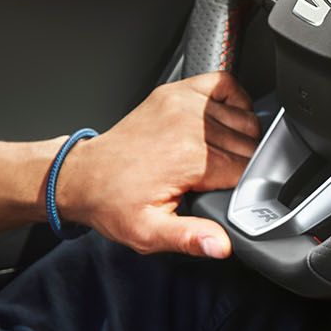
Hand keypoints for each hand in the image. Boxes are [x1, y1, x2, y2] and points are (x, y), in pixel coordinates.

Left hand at [57, 72, 259, 257]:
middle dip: (245, 164)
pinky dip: (235, 99)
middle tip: (224, 181)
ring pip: (244, 117)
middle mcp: (188, 125)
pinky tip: (227, 120)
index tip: (233, 196)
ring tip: (225, 156)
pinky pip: (223, 84)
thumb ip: (189, 239)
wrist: (82, 176)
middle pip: (248, 143)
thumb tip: (221, 245)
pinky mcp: (175, 92)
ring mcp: (182, 103)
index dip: (246, 187)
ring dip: (243, 136)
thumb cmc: (114, 202)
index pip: (247, 169)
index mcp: (188, 158)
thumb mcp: (148, 233)